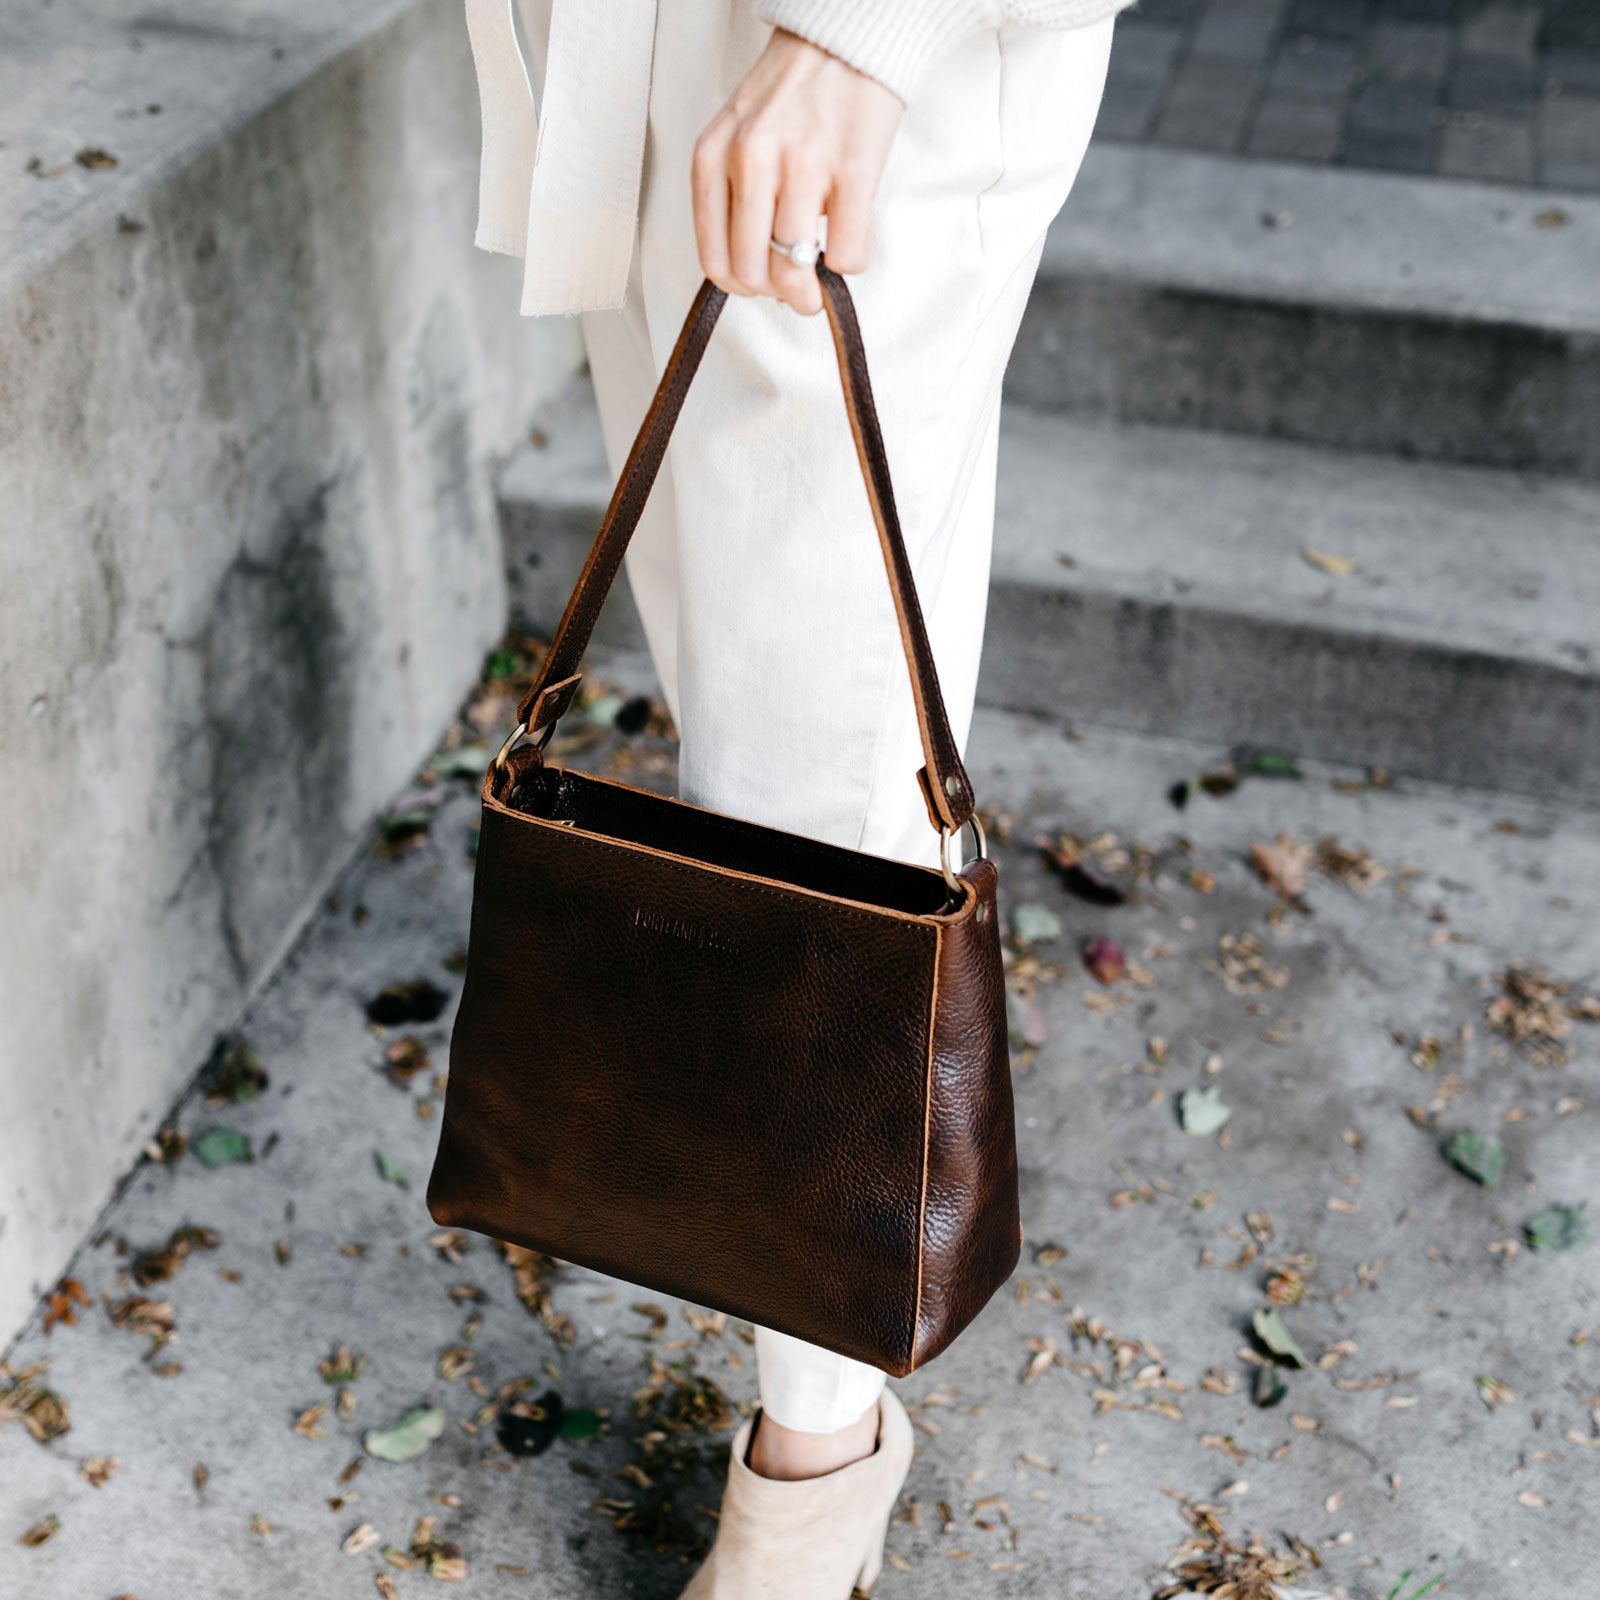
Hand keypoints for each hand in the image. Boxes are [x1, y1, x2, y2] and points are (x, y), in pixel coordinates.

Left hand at [692, 29, 903, 314]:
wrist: (842, 39)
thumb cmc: (792, 94)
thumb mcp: (738, 137)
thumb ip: (735, 197)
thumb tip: (759, 272)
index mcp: (713, 158)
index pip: (716, 261)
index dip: (742, 287)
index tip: (762, 284)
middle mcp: (750, 161)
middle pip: (754, 272)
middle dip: (780, 295)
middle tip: (799, 293)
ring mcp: (802, 165)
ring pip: (795, 270)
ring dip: (814, 289)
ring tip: (823, 275)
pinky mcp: (853, 170)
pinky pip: (847, 254)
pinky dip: (850, 262)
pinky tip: (849, 241)